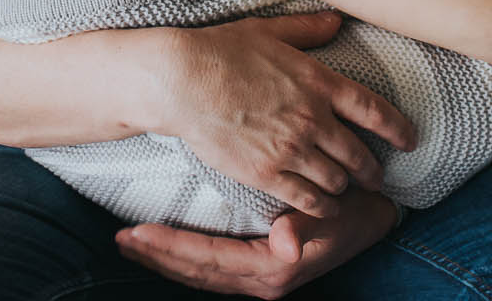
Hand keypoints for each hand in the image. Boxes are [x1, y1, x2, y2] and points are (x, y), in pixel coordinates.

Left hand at [117, 188, 398, 297]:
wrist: (372, 217)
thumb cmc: (351, 211)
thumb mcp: (333, 218)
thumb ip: (305, 231)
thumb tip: (284, 245)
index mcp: (271, 270)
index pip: (208, 260)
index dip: (170, 247)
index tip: (137, 231)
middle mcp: (260, 280)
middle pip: (195, 272)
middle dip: (156, 255)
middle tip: (120, 238)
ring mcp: (257, 277)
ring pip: (198, 274)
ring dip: (164, 259)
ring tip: (130, 242)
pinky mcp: (256, 269)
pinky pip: (209, 268)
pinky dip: (182, 259)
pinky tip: (164, 247)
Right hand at [158, 13, 413, 218]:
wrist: (182, 81)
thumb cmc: (221, 50)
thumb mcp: (269, 30)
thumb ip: (307, 29)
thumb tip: (337, 19)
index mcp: (318, 82)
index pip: (373, 110)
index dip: (397, 128)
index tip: (409, 140)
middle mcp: (312, 118)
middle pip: (358, 154)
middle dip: (372, 170)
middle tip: (377, 178)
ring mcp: (291, 148)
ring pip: (336, 180)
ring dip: (345, 188)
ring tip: (348, 191)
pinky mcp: (267, 173)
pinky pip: (307, 199)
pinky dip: (321, 207)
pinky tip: (324, 208)